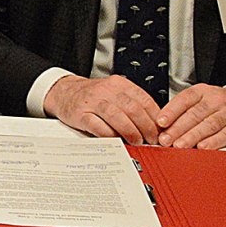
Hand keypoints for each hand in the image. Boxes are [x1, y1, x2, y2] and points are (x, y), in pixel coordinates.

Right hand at [45, 74, 162, 143]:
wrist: (64, 92)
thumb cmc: (94, 97)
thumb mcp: (115, 94)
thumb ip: (133, 105)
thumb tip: (155, 125)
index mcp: (119, 84)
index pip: (144, 100)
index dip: (155, 118)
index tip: (161, 131)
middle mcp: (106, 90)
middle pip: (133, 109)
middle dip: (146, 128)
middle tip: (151, 140)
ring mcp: (92, 101)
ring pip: (116, 116)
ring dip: (130, 132)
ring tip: (136, 142)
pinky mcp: (80, 113)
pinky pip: (97, 125)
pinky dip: (109, 135)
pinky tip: (116, 140)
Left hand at [158, 83, 225, 149]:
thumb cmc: (219, 103)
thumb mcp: (202, 98)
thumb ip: (184, 110)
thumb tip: (163, 127)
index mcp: (202, 91)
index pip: (185, 99)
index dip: (171, 111)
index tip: (160, 122)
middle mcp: (216, 100)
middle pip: (195, 114)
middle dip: (178, 128)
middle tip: (165, 140)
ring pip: (208, 125)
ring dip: (192, 136)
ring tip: (179, 145)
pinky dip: (214, 142)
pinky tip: (203, 147)